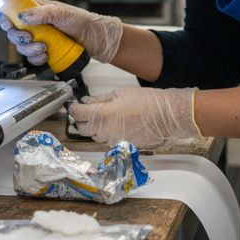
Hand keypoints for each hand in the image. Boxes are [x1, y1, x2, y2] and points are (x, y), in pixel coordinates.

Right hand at [0, 0, 123, 64]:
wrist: (95, 38)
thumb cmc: (81, 21)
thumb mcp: (61, 13)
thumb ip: (42, 13)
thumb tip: (23, 16)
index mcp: (36, 10)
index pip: (13, 13)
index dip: (7, 19)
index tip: (10, 25)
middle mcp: (36, 24)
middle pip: (14, 32)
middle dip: (19, 37)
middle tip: (30, 38)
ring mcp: (40, 38)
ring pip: (22, 47)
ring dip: (30, 49)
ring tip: (44, 47)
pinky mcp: (45, 51)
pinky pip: (32, 58)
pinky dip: (36, 59)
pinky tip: (46, 55)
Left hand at [69, 87, 201, 149]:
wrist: (166, 116)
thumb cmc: (146, 101)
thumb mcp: (120, 94)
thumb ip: (99, 99)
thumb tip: (86, 101)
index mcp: (103, 114)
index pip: (78, 114)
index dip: (74, 109)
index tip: (75, 105)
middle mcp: (106, 130)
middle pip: (82, 129)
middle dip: (81, 120)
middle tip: (87, 111)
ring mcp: (113, 140)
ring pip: (94, 136)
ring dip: (94, 127)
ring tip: (104, 117)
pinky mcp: (122, 146)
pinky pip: (107, 140)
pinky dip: (107, 133)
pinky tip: (116, 125)